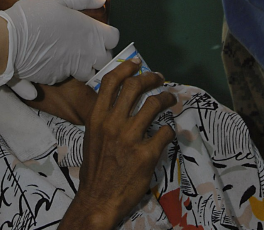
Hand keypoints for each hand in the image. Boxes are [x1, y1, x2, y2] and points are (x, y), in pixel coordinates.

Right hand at [0, 0, 119, 87]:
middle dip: (100, 54)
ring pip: (89, 73)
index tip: (97, 31)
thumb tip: (102, 0)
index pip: (115, 39)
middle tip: (86, 45)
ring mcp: (73, 70)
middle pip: (107, 61)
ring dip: (84, 66)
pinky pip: (66, 77)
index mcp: (90, 33)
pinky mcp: (57, 79)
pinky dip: (62, 71)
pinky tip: (51, 59)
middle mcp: (86, 54)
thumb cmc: (34, 15)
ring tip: (70, 54)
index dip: (107, 35)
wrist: (9, 41)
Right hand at [74, 59, 176, 228]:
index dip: (126, 68)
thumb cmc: (95, 168)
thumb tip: (120, 102)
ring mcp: (130, 137)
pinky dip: (169, 129)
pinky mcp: (146, 154)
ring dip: (166, 98)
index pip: (112, 81)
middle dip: (151, 78)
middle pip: (135, 86)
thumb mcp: (93, 136)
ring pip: (154, 104)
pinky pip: (164, 132)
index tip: (137, 63)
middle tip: (159, 78)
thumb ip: (105, 117)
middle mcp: (113, 122)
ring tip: (170, 99)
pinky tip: (168, 131)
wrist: (98, 199)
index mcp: (97, 117)